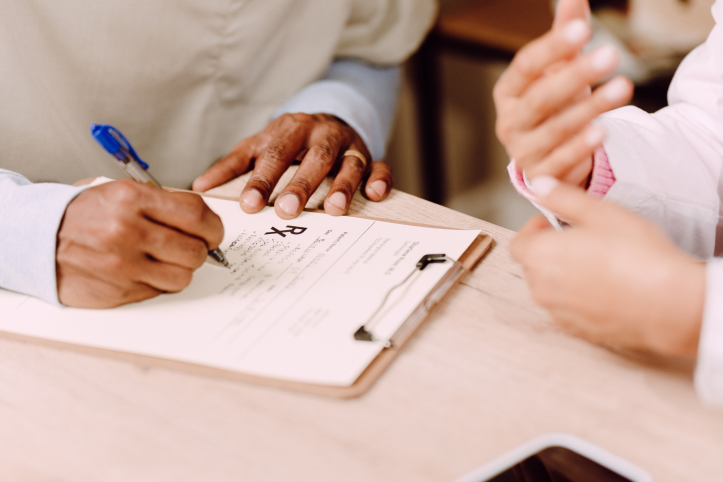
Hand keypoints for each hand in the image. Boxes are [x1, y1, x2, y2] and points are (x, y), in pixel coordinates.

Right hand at [56, 179, 223, 307]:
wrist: (38, 238)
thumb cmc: (85, 214)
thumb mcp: (121, 193)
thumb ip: (163, 204)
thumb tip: (205, 223)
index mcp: (132, 199)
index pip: (197, 215)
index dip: (213, 227)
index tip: (212, 232)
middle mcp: (127, 231)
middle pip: (195, 250)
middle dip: (200, 250)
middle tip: (190, 247)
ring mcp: (122, 265)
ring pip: (182, 277)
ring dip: (180, 270)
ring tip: (165, 260)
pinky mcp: (117, 291)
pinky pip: (159, 291)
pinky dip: (158, 283)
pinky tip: (144, 271)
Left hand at [192, 113, 393, 218]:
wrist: (325, 119)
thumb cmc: (287, 141)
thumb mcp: (257, 146)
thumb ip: (232, 165)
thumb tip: (199, 187)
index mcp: (288, 130)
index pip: (274, 156)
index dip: (262, 181)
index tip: (249, 204)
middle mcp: (320, 135)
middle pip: (312, 159)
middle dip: (300, 185)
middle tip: (286, 210)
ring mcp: (347, 145)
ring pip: (348, 163)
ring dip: (342, 186)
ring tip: (334, 210)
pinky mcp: (369, 156)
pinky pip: (380, 166)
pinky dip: (380, 179)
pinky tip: (375, 195)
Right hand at [493, 0, 633, 186]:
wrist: (550, 155)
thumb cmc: (555, 105)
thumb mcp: (559, 70)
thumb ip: (565, 36)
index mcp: (507, 92)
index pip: (525, 66)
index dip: (553, 47)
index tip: (583, 29)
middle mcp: (509, 122)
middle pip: (540, 98)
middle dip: (576, 75)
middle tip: (611, 53)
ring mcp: (522, 151)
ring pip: (554, 129)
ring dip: (589, 109)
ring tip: (622, 88)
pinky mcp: (541, 175)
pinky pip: (561, 161)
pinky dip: (581, 148)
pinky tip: (602, 132)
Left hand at [510, 177, 704, 355]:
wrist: (669, 303)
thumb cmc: (635, 254)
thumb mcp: (599, 212)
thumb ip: (562, 197)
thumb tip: (539, 185)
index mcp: (539, 257)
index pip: (518, 244)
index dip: (533, 231)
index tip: (553, 224)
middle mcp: (541, 288)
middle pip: (533, 266)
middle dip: (550, 251)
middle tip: (581, 240)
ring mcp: (559, 313)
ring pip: (551, 289)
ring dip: (564, 275)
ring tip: (597, 264)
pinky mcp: (579, 331)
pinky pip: (569, 310)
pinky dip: (579, 299)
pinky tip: (606, 289)